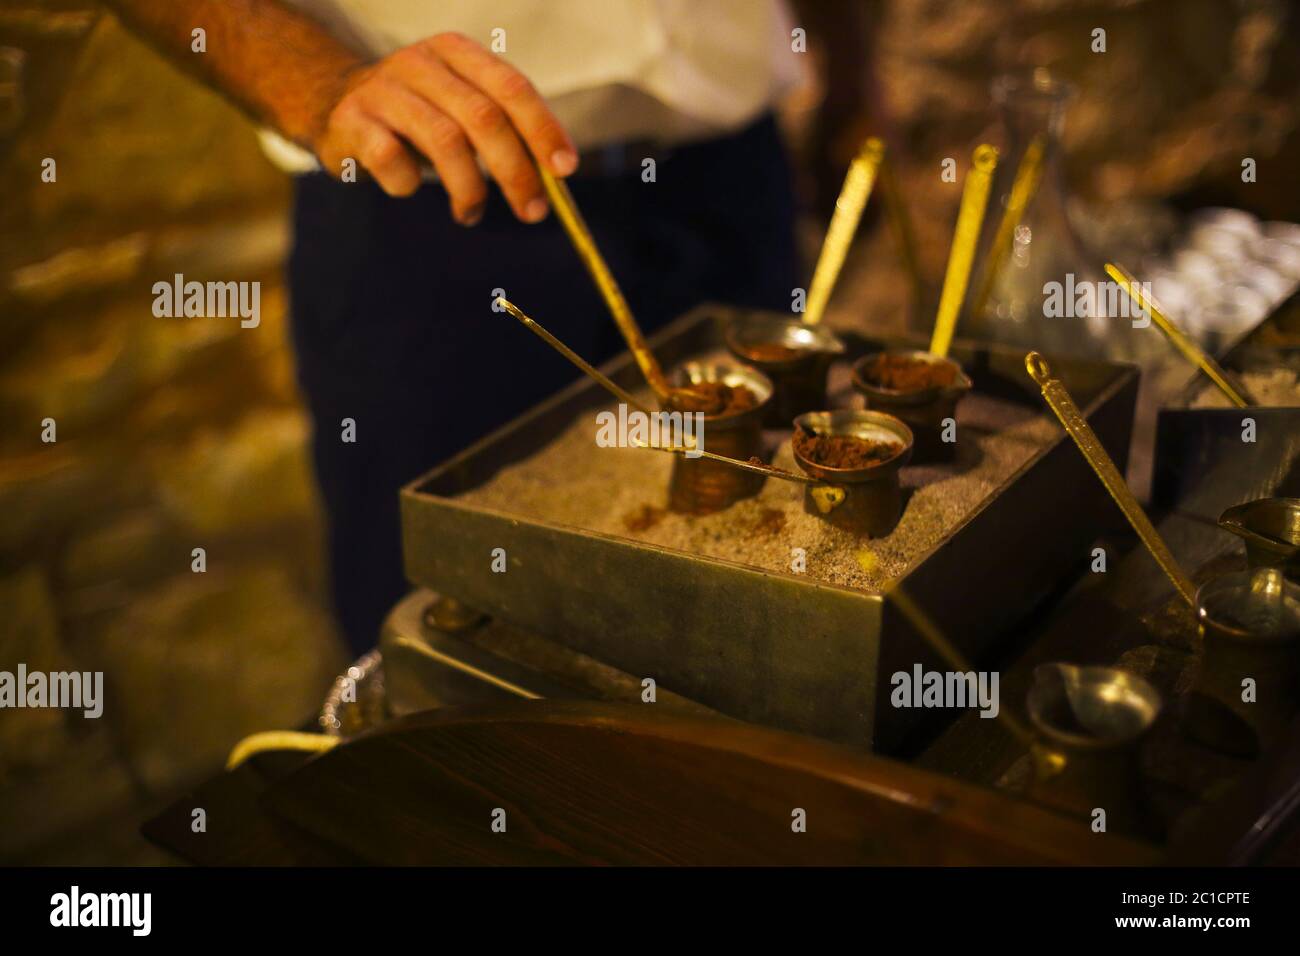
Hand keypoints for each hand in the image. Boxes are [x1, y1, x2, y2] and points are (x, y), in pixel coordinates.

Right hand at [314, 32, 577, 223]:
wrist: (334, 104)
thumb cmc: (416, 115)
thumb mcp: (460, 106)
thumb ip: (504, 129)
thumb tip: (555, 176)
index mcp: (456, 52)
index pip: (512, 87)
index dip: (542, 129)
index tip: (564, 170)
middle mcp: (420, 63)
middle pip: (483, 117)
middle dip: (515, 171)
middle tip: (532, 211)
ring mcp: (382, 89)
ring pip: (444, 141)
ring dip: (468, 189)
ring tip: (471, 213)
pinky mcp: (351, 121)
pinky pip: (391, 160)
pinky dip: (409, 184)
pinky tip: (410, 189)